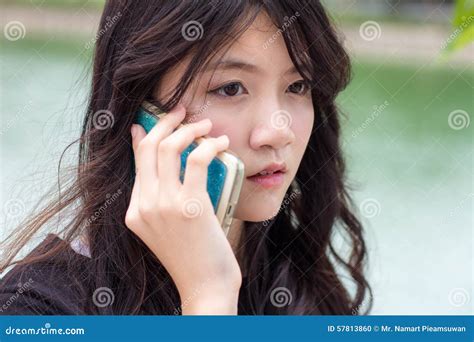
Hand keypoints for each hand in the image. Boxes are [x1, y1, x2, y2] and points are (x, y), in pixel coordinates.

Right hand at [125, 104, 241, 312]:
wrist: (204, 287)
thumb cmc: (192, 258)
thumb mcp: (165, 229)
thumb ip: (159, 200)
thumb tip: (164, 168)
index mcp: (134, 211)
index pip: (137, 160)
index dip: (147, 135)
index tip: (156, 120)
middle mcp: (144, 205)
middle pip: (149, 147)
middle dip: (165, 121)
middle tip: (181, 111)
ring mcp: (164, 206)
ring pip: (169, 148)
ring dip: (189, 128)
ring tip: (205, 124)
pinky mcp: (190, 206)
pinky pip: (196, 160)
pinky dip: (209, 145)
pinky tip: (220, 143)